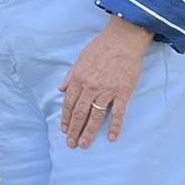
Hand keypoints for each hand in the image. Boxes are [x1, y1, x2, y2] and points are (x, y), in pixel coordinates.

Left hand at [59, 15, 152, 147]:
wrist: (123, 40)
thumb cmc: (101, 47)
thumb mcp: (80, 59)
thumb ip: (70, 76)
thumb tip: (61, 89)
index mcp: (79, 79)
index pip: (69, 103)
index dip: (65, 118)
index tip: (64, 130)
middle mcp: (91, 87)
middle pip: (80, 113)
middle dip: (74, 130)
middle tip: (71, 144)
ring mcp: (107, 91)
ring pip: (95, 116)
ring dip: (89, 132)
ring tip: (84, 144)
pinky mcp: (123, 92)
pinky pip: (118, 113)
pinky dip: (114, 126)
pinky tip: (111, 138)